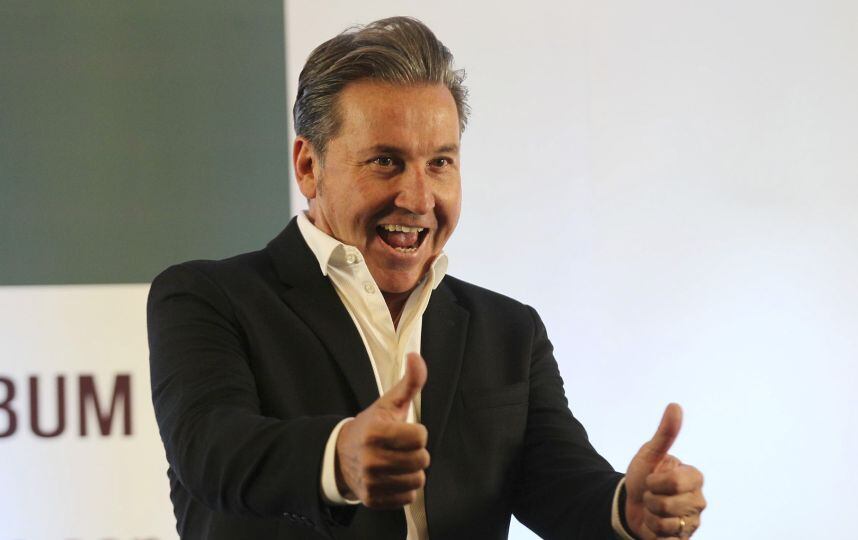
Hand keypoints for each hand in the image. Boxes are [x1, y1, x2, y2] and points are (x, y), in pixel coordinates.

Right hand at [335, 353, 429, 508]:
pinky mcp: (373, 499)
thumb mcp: (389, 402)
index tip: (404, 430)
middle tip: (402, 447)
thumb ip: (409, 381)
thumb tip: (416, 356)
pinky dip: (404, 487)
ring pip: (417, 480)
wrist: (341, 455)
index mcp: (375, 432)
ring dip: (412, 470)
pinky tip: (392, 476)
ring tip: (398, 461)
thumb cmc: (372, 425)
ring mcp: (371, 482)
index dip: (417, 432)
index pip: (420, 437)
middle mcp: (371, 459)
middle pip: (421, 460)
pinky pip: (408, 497)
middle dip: (416, 452)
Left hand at [624, 403, 705, 538]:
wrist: (631, 504)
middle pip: (668, 505)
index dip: (656, 482)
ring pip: (665, 524)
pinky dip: (657, 536)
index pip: (674, 482)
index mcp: (694, 477)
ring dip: (650, 517)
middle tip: (651, 496)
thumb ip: (665, 433)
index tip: (653, 479)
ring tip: (652, 511)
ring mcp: (693, 522)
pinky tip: (655, 530)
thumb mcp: (650, 454)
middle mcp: (699, 501)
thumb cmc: (643, 476)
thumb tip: (675, 405)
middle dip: (650, 500)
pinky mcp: (684, 539)